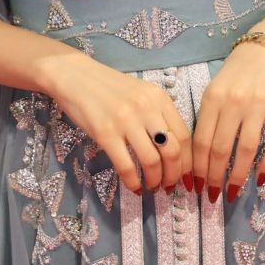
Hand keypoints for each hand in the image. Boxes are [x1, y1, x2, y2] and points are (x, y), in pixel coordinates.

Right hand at [45, 50, 192, 194]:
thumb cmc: (109, 87)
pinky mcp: (105, 133)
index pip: (183, 135)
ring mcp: (125, 120)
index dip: (188, 161)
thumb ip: (158, 115)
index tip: (185, 175)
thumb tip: (173, 150)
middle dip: (174, 175)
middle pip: (172, 151)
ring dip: (155, 181)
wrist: (76, 76)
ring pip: (152, 161)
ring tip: (152, 187)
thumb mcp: (141, 94)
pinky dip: (133, 182)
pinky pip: (126, 166)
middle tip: (169, 186)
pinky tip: (134, 187)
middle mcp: (146, 108)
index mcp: (159, 98)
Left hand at [192, 19, 264, 202]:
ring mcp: (259, 106)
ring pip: (246, 150)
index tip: (195, 187)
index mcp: (212, 98)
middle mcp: (234, 102)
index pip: (201, 141)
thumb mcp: (214, 90)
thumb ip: (207, 120)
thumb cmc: (235, 75)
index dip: (197, 169)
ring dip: (238, 177)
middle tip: (212, 196)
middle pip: (221, 149)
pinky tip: (259, 179)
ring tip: (233, 192)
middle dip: (214, 178)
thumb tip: (199, 160)